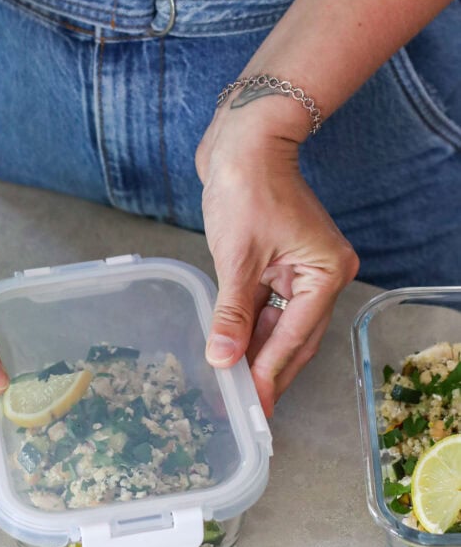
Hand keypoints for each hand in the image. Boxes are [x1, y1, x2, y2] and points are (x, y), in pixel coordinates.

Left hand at [196, 97, 358, 415]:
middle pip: (294, 337)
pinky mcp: (281, 260)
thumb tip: (223, 360)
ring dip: (256, 350)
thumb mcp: (237, 259)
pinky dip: (251, 324)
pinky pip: (269, 304)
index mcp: (325, 273)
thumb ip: (232, 314)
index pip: (294, 337)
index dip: (268, 373)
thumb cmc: (247, 188)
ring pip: (281, 323)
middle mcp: (322, 274)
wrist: (243, 139)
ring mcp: (302, 267)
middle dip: (265, 370)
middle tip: (241, 407)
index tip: (251, 406)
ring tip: (231, 386)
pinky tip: (232, 348)